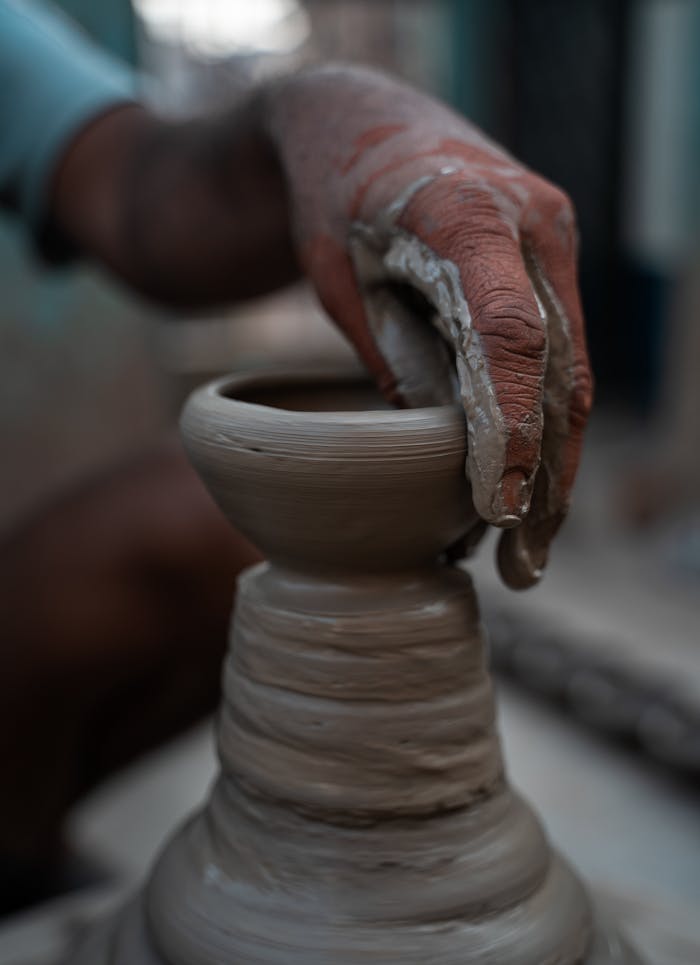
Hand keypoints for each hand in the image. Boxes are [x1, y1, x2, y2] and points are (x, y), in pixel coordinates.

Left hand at [267, 66, 592, 587]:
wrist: (360, 122)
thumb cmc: (332, 193)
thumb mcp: (337, 273)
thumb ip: (390, 349)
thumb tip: (433, 444)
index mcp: (468, 211)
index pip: (509, 332)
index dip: (511, 423)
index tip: (500, 504)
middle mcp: (531, 224)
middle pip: (556, 366)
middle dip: (546, 471)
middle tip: (523, 562)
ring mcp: (550, 244)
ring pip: (570, 371)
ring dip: (556, 463)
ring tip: (531, 551)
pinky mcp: (548, 268)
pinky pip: (558, 357)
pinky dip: (545, 425)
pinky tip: (532, 487)